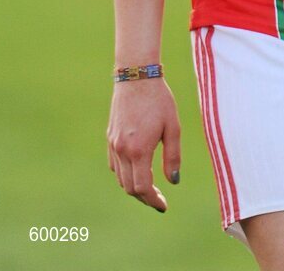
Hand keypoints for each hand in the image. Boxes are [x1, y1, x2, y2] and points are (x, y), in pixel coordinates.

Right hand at [107, 78, 180, 211]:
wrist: (136, 77)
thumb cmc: (159, 100)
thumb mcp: (172, 127)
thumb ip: (172, 157)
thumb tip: (173, 182)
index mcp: (138, 150)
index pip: (142, 188)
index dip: (153, 200)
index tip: (164, 205)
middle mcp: (122, 151)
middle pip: (129, 187)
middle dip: (145, 196)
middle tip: (159, 199)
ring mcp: (113, 144)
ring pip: (120, 178)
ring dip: (134, 186)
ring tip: (151, 186)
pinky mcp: (110, 138)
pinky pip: (115, 165)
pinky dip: (125, 174)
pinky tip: (137, 169)